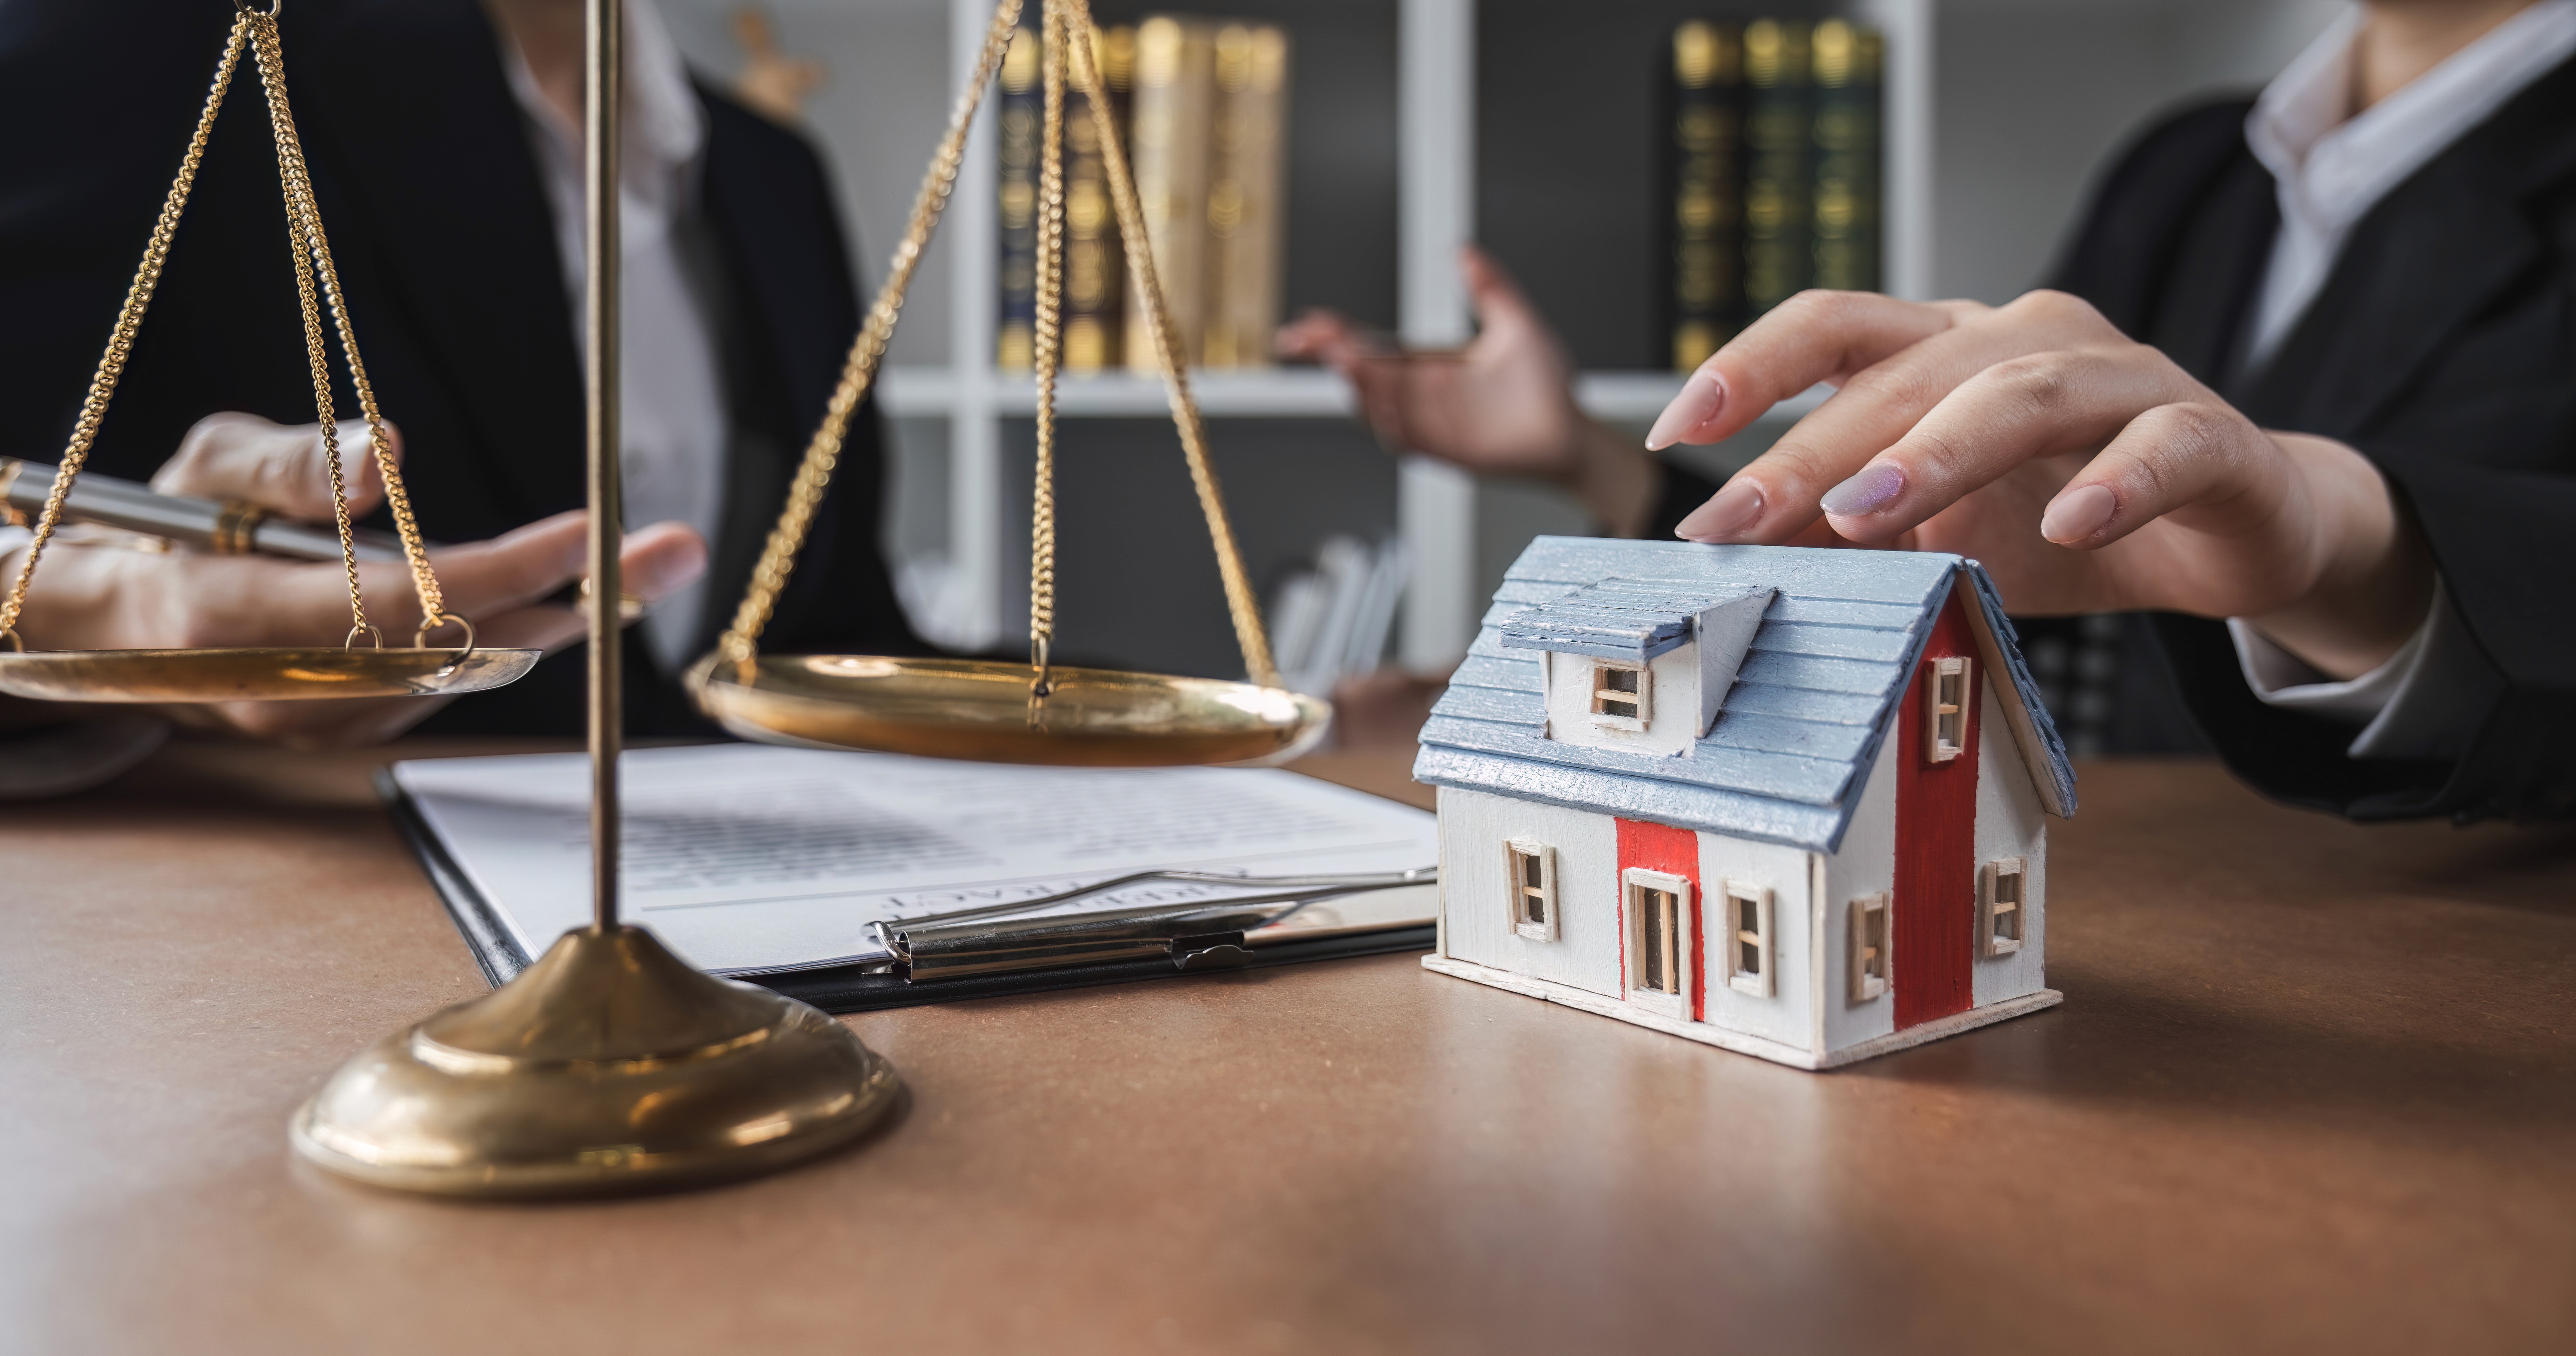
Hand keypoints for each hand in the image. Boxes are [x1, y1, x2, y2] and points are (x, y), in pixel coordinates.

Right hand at [4, 413, 708, 746]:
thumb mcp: (210, 464)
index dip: (508, 565)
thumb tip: (381, 455)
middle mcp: (285, 686)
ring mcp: (317, 721)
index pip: (405, 598)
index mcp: (239, 615)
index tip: (594, 533)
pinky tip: (570, 603)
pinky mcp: (343, 731)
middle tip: (671, 550)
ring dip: (562, 620)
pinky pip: (447, 688)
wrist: (115, 619)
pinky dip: (512, 641)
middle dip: (577, 595)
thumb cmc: (167, 523)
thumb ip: (292, 461)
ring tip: (645, 569)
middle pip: (461, 643)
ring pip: (467, 672)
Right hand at [1277, 246, 1659, 535]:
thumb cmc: (1546, 385)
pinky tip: (1380, 403)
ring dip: (1358, 385)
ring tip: (1344, 360)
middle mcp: (1419, 395)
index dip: (1336, 335)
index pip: (1371, 345)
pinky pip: (1407, 439)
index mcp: (1427, 364)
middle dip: (1332, 356)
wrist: (1571, 432)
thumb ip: (1491, 287)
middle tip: (1310, 339)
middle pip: (1362, 374)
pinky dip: (1390, 422)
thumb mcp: (1517, 325)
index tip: (1308, 323)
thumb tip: (1464, 250)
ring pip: (1377, 407)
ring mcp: (1429, 424)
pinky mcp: (1445, 450)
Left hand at [1644, 290, 2434, 679]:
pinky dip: (2117, 484)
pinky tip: (2072, 525)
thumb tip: (1735, 554)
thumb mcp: (1940, 534)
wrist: (2232, 532)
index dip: (1750, 367)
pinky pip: (2163, 445)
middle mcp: (2030, 340)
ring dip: (1937, 450)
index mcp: (1951, 350)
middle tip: (1741, 515)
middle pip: (1908, 369)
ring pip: (2022, 390)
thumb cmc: (2065, 522)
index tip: (1677, 429)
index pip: (1835, 328)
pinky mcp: (2210, 436)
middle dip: (1813, 445)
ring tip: (1867, 509)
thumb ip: (1850, 530)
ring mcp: (2127, 379)